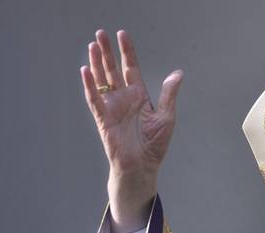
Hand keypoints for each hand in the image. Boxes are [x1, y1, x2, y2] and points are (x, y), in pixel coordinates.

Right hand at [80, 29, 182, 231]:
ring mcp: (112, 107)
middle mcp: (123, 98)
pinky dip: (90, 85)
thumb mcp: (166, 116)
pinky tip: (86, 70)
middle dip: (107, 52)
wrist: (143, 167)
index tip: (122, 34)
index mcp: (138, 96)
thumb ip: (169, 94)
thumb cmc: (154, 145)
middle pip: (113, 70)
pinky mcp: (104, 119)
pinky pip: (95, 99)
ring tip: (93, 45)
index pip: (131, 68)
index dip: (127, 52)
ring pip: (102, 80)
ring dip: (97, 63)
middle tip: (100, 33)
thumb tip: (178, 73)